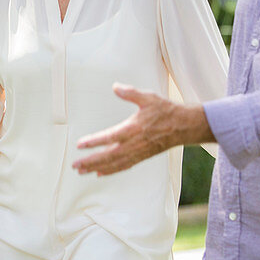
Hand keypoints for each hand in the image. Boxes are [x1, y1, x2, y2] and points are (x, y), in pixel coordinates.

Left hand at [74, 84, 209, 174]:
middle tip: (75, 165)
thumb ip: (130, 93)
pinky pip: (124, 166)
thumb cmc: (166, 111)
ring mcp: (138, 152)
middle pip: (108, 156)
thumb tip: (115, 87)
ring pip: (115, 164)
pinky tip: (100, 172)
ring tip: (82, 171)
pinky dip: (111, 170)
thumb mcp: (148, 97)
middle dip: (90, 161)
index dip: (94, 142)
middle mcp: (134, 144)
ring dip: (97, 168)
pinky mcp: (142, 156)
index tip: (80, 145)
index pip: (109, 137)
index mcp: (133, 129)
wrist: (184, 126)